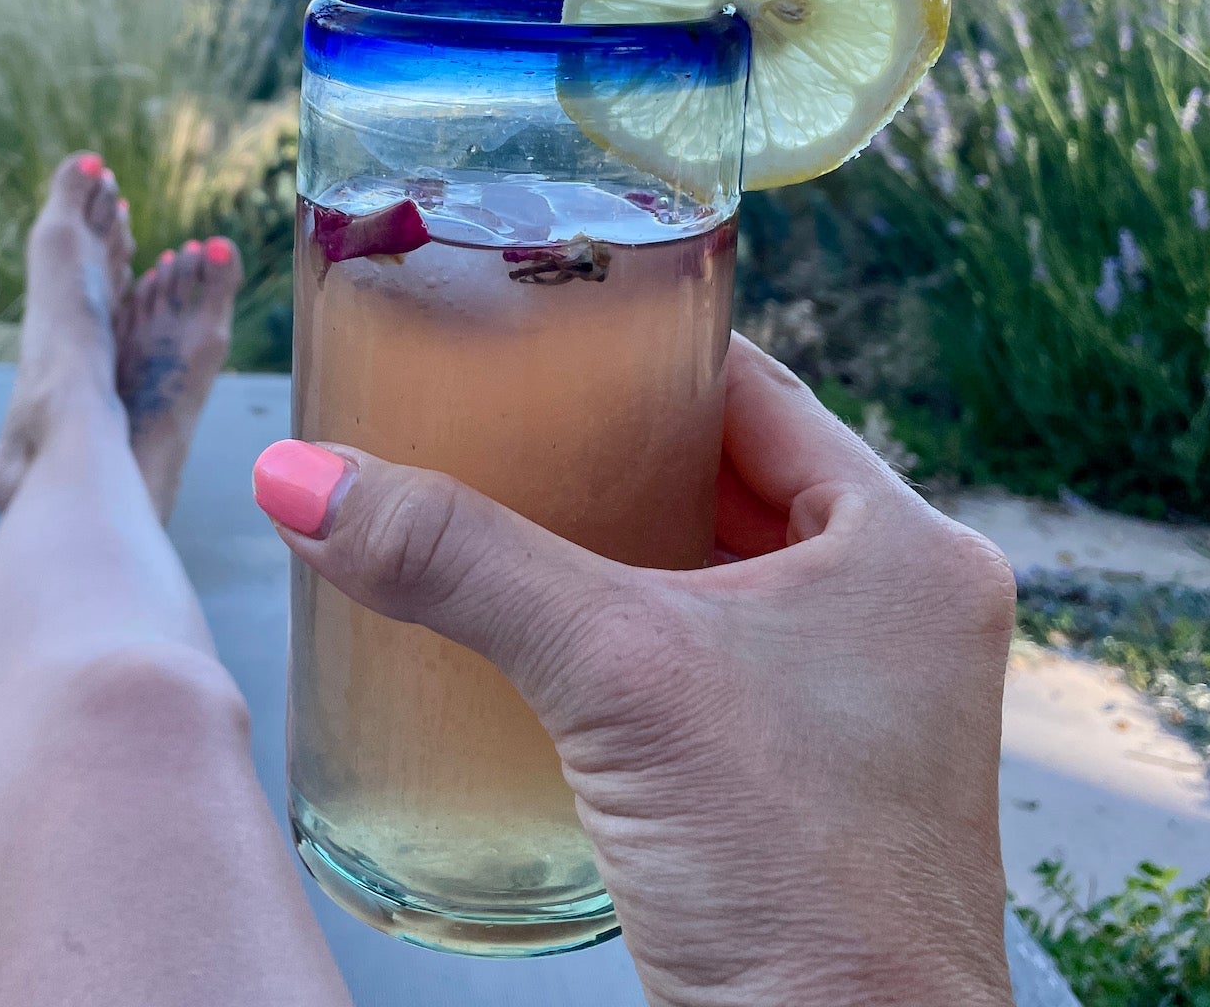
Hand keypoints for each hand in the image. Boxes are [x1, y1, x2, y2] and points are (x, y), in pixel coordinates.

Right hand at [253, 335, 1015, 1006]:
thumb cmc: (796, 884)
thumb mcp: (614, 678)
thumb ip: (458, 561)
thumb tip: (301, 478)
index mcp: (907, 547)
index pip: (754, 387)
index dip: (641, 347)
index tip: (538, 325)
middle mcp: (903, 609)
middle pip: (730, 473)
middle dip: (611, 448)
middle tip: (494, 413)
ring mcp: (865, 698)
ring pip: (716, 569)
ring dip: (616, 542)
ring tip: (502, 508)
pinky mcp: (811, 774)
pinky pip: (709, 656)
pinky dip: (629, 631)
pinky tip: (544, 634)